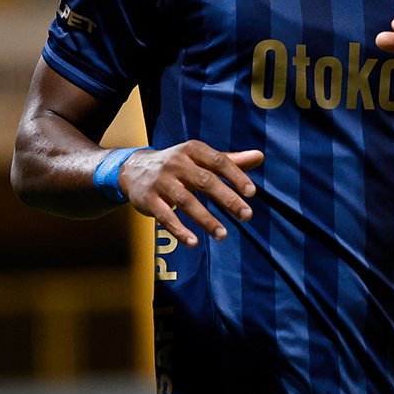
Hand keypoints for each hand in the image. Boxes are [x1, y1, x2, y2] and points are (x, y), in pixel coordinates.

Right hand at [118, 141, 264, 247]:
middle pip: (205, 181)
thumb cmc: (178, 164)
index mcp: (193, 150)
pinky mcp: (149, 200)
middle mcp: (177, 163)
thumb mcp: (201, 158)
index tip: (252, 193)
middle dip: (227, 199)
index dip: (236, 176)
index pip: (219, 161)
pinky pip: (165, 216)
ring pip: (186, 201)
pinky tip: (194, 242)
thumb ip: (230, 160)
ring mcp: (161, 182)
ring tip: (223, 235)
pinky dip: (179, 230)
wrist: (134, 169)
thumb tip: (260, 157)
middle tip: (247, 215)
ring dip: (206, 219)